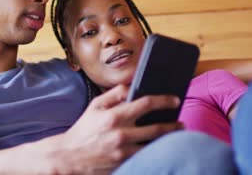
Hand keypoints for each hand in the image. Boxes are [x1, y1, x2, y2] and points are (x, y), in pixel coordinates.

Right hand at [58, 84, 181, 173]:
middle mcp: (121, 134)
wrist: (70, 157)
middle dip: (173, 125)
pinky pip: (145, 158)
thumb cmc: (84, 129)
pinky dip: (155, 153)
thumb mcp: (95, 105)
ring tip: (175, 136)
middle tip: (181, 123)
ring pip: (154, 146)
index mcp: (115, 116)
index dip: (164, 101)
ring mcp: (123, 152)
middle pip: (157, 128)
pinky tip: (161, 150)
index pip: (146, 104)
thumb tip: (132, 86)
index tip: (175, 100)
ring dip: (168, 141)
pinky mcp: (124, 165)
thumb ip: (114, 94)